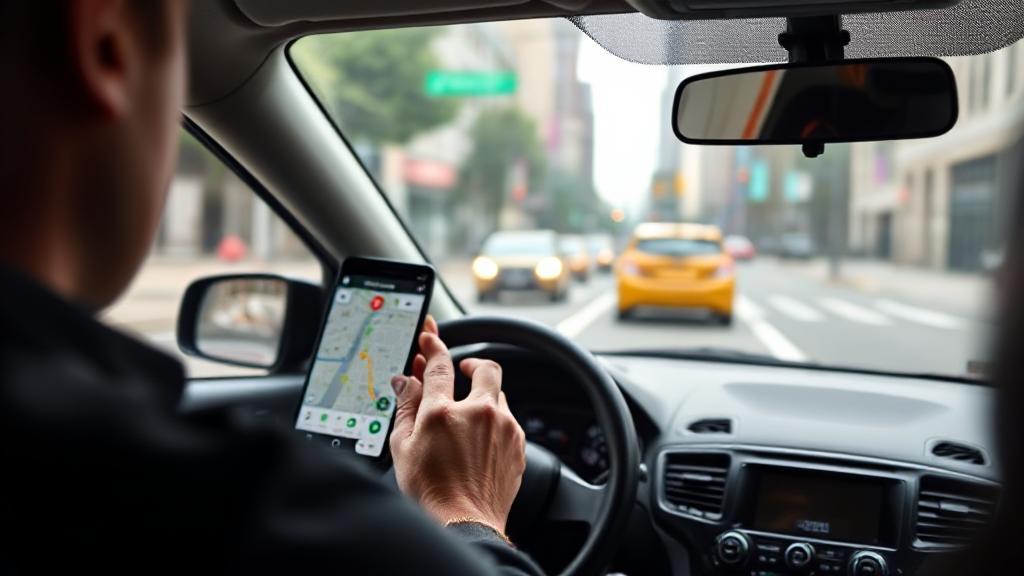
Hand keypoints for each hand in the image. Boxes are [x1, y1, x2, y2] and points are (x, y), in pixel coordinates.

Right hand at [389, 315, 526, 532]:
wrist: (465, 523)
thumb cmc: (432, 491)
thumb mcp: (404, 447)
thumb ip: (405, 407)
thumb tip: (404, 381)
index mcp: (444, 412)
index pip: (439, 365)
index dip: (433, 347)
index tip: (430, 339)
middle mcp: (479, 414)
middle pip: (486, 367)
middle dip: (474, 363)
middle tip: (464, 370)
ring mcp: (504, 428)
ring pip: (499, 396)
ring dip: (485, 398)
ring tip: (468, 417)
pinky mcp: (518, 444)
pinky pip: (508, 421)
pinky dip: (495, 422)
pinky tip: (481, 440)